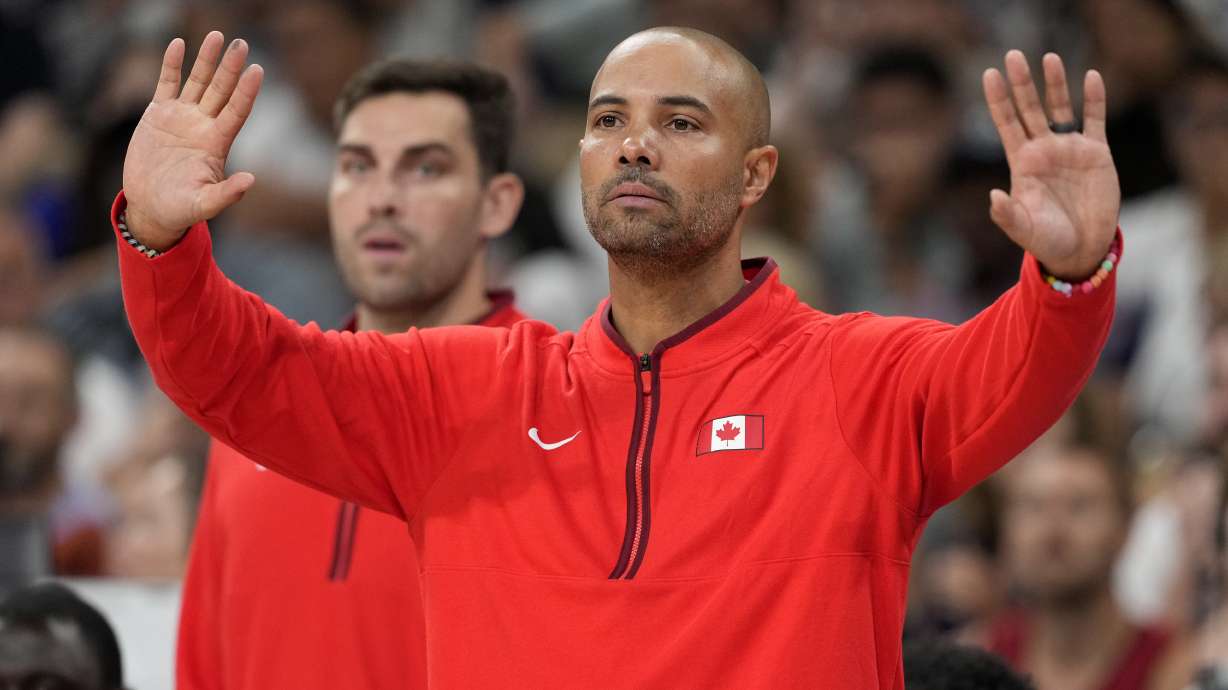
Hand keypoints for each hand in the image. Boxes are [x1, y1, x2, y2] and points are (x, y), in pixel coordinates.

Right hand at [121, 32, 262, 249]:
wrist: (151, 207)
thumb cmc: (181, 210)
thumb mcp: (204, 205)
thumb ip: (226, 194)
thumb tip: (251, 181)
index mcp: (217, 143)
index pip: (237, 111)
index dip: (246, 92)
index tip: (258, 71)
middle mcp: (203, 126)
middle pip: (221, 90)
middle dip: (230, 67)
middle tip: (242, 44)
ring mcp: (181, 117)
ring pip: (197, 82)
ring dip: (206, 60)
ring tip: (217, 36)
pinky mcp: (158, 115)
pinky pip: (167, 83)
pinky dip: (171, 64)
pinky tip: (178, 44)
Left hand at [982, 51, 1119, 279]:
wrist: (1081, 249)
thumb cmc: (1046, 240)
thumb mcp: (1023, 229)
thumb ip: (1007, 214)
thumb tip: (994, 196)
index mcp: (1022, 163)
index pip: (1006, 123)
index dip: (998, 100)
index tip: (989, 74)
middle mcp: (1043, 150)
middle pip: (1030, 108)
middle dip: (1022, 83)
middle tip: (1014, 55)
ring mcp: (1069, 149)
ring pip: (1060, 108)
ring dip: (1055, 84)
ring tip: (1049, 58)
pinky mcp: (1096, 153)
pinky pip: (1094, 119)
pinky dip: (1094, 99)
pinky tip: (1091, 77)